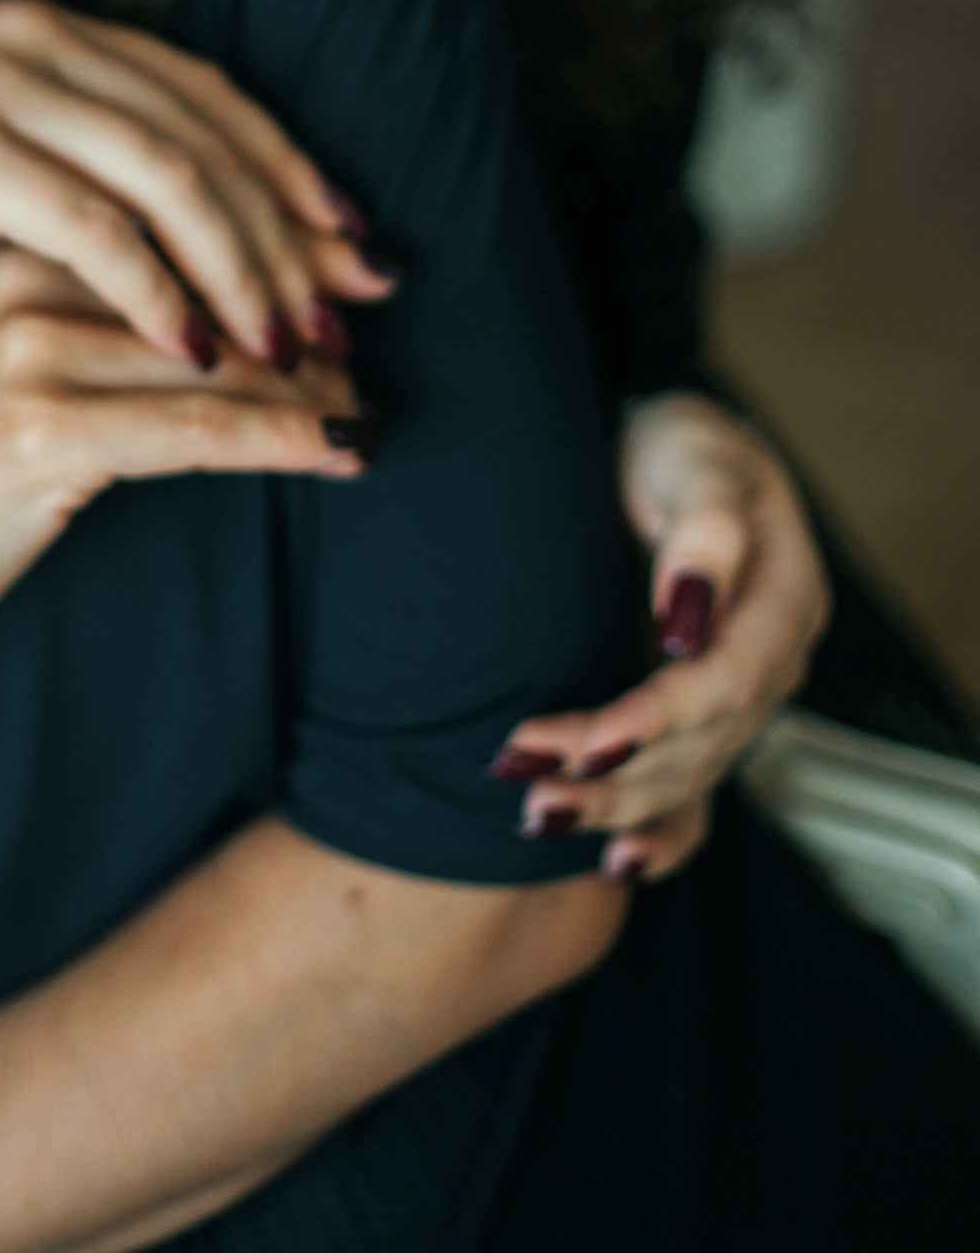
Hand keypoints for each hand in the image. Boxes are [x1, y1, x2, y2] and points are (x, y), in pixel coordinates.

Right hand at [0, 0, 393, 369]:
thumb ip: (33, 132)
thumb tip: (103, 191)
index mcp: (45, 30)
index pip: (207, 96)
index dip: (290, 168)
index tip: (352, 238)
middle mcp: (41, 46)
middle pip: (213, 138)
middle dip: (299, 227)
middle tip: (365, 302)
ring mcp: (0, 94)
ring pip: (174, 179)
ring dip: (248, 269)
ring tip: (300, 346)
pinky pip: (89, 227)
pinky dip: (158, 289)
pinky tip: (196, 349)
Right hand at [0, 239, 367, 680]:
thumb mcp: (1, 346)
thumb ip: (88, 300)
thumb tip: (220, 299)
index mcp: (18, 228)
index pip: (186, 211)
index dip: (286, 236)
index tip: (360, 268)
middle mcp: (24, 272)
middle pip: (214, 278)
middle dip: (309, 312)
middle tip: (376, 347)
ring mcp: (27, 350)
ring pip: (219, 354)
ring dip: (316, 388)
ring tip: (373, 412)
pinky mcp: (37, 434)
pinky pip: (200, 429)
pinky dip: (287, 442)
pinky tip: (344, 453)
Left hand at [488, 393, 830, 879]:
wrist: (668, 453)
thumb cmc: (681, 445)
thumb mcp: (696, 455)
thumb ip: (704, 527)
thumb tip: (687, 616)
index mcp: (783, 601)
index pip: (726, 680)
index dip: (659, 717)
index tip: (588, 739)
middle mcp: (770, 663)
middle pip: (702, 742)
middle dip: (615, 770)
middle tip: (525, 779)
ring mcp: (738, 699)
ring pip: (689, 774)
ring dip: (615, 804)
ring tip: (536, 815)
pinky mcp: (699, 717)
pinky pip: (695, 795)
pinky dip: (660, 835)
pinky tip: (616, 863)